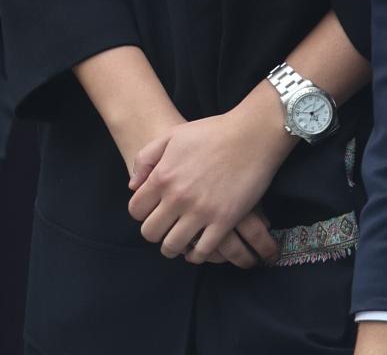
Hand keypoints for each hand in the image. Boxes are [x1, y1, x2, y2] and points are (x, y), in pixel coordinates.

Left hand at [127, 90, 292, 265]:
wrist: (253, 133)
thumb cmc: (214, 131)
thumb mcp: (174, 134)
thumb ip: (146, 157)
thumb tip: (133, 185)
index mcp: (163, 176)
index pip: (135, 211)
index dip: (142, 212)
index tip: (155, 210)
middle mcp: (177, 197)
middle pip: (150, 233)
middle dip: (156, 231)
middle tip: (168, 225)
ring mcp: (201, 211)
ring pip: (172, 247)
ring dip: (174, 246)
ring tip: (182, 238)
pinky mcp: (223, 221)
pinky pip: (201, 252)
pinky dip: (197, 253)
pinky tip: (200, 244)